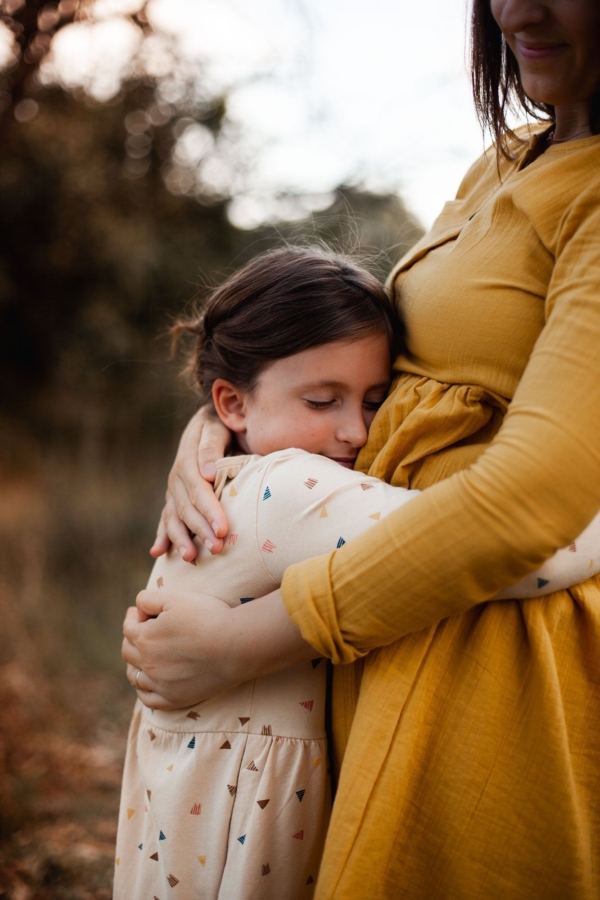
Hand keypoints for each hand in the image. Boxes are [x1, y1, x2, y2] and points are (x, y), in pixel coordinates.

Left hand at [122, 587, 317, 709]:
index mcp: (144, 638)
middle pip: (128, 652)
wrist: (235, 646)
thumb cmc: (208, 618)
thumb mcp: (175, 598)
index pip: (128, 627)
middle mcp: (147, 664)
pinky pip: (148, 699)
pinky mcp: (174, 699)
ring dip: (134, 664)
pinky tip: (148, 683)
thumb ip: (148, 599)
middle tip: (142, 631)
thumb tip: (137, 609)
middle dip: (132, 639)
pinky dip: (143, 690)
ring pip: (135, 677)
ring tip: (143, 656)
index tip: (140, 612)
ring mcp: (159, 684)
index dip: (133, 617)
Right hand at [150, 408, 230, 560]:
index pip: (199, 491)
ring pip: (174, 517)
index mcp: (187, 462)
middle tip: (218, 548)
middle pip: (187, 509)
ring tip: (190, 557)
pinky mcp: (173, 498)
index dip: (210, 511)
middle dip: (201, 531)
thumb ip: (212, 447)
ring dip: (181, 539)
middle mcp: (176, 478)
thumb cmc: (219, 425)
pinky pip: (165, 518)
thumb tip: (209, 473)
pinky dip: (161, 536)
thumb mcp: (216, 428)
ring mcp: (172, 490)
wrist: (208, 420)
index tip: (223, 530)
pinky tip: (157, 552)